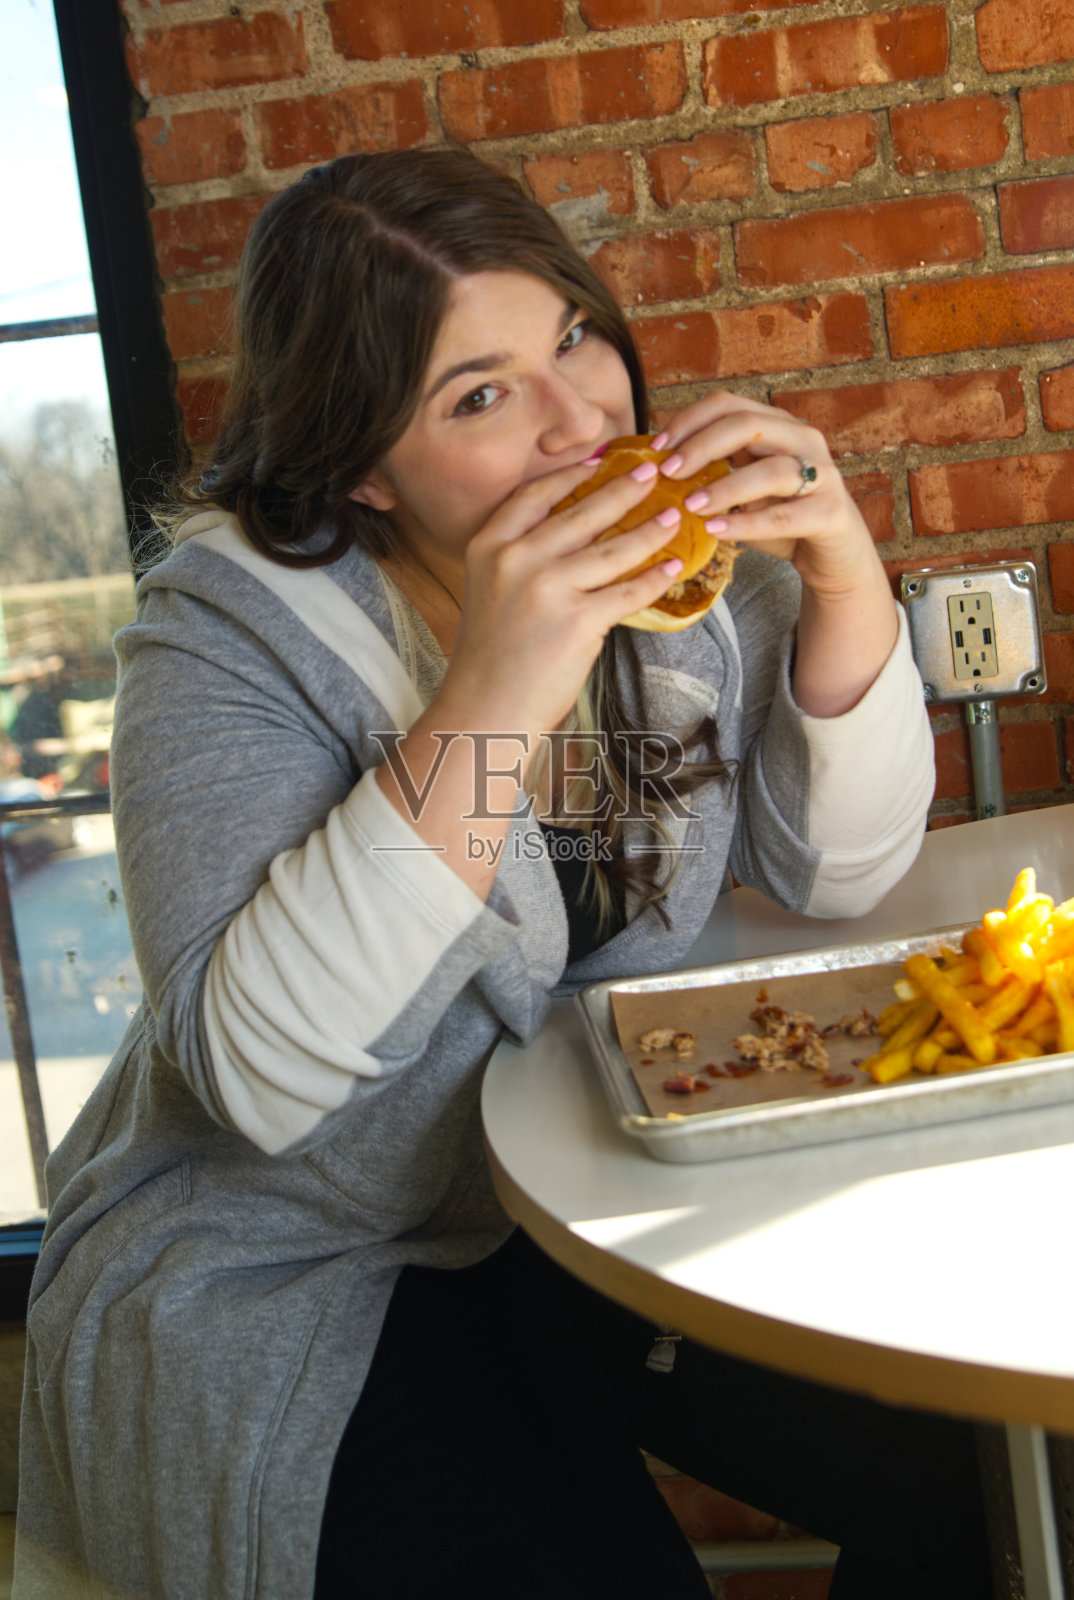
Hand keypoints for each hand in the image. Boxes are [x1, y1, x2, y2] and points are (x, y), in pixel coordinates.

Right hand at [443, 455, 687, 735]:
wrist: (486, 707)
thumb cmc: (492, 654)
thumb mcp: (489, 589)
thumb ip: (521, 556)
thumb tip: (573, 528)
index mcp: (490, 546)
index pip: (537, 495)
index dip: (573, 473)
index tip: (602, 458)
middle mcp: (517, 559)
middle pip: (583, 512)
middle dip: (625, 488)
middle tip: (653, 472)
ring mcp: (548, 589)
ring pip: (614, 549)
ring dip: (651, 528)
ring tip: (675, 515)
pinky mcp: (578, 621)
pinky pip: (628, 592)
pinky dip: (655, 578)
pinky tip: (673, 567)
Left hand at [650, 390, 876, 602]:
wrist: (831, 555)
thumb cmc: (778, 516)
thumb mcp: (741, 487)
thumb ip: (712, 471)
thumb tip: (653, 466)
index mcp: (777, 425)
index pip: (728, 405)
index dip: (689, 420)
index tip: (656, 448)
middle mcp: (803, 440)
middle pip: (749, 425)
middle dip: (702, 446)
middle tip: (668, 472)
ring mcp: (822, 475)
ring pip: (771, 471)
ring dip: (724, 487)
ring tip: (690, 506)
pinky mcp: (830, 513)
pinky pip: (786, 516)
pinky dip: (748, 524)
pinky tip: (716, 531)